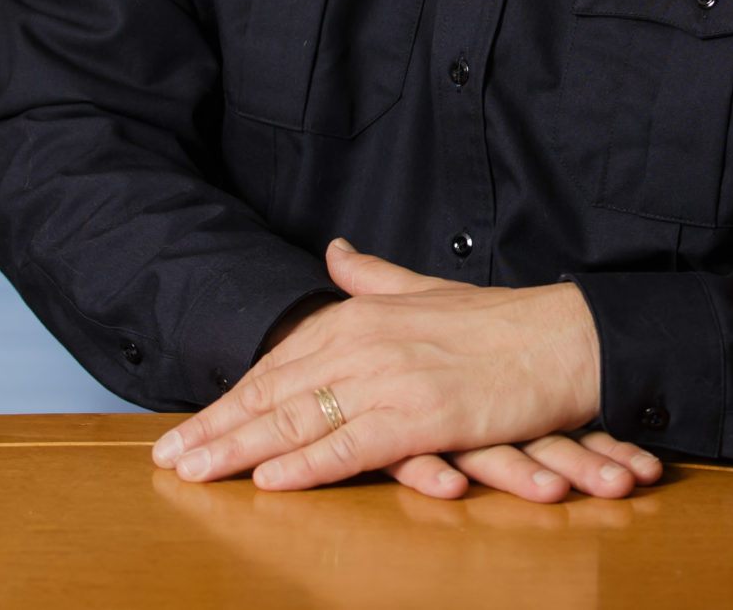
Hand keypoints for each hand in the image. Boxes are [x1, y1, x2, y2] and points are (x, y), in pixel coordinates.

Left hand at [152, 240, 658, 497]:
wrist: (567, 338)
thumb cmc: (501, 323)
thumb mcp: (426, 290)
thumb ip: (373, 276)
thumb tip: (335, 251)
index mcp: (363, 315)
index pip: (279, 363)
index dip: (229, 399)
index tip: (187, 428)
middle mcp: (367, 343)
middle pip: (274, 393)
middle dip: (214, 428)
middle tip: (166, 461)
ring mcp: (392, 379)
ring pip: (298, 420)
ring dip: (239, 450)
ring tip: (193, 473)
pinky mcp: (422, 416)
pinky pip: (351, 446)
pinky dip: (306, 465)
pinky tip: (267, 481)